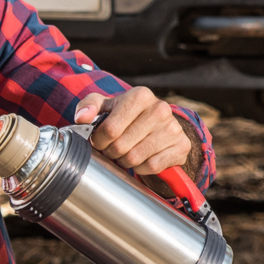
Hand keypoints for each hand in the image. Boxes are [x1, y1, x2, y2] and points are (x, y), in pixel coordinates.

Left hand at [77, 87, 195, 178]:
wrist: (158, 125)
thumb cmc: (126, 115)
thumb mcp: (106, 106)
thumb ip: (88, 106)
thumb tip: (81, 118)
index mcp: (140, 95)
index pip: (110, 129)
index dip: (99, 140)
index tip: (99, 141)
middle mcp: (160, 109)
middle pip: (121, 146)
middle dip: (111, 152)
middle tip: (111, 149)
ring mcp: (173, 128)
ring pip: (135, 158)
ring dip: (125, 161)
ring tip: (125, 153)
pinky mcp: (182, 146)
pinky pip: (152, 166)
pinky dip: (141, 168)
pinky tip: (141, 159)